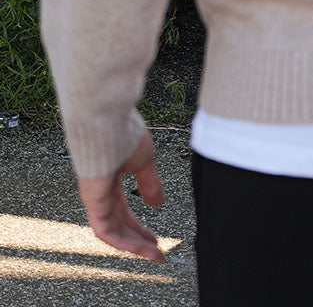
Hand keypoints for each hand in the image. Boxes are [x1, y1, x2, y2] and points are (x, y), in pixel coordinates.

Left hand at [77, 130, 165, 261]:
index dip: (141, 227)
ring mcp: (96, 198)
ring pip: (113, 231)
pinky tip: (138, 247)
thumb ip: (149, 184)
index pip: (125, 211)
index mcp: (111, 180)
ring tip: (153, 254)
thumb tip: (157, 205)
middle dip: (139, 240)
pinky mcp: (93, 201)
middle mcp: (101, 192)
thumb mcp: (144, 161)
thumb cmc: (124, 134)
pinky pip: (105, 230)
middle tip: (157, 253)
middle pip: (120, 224)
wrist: (107, 121)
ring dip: (133, 245)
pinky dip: (122, 241)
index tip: (157, 239)